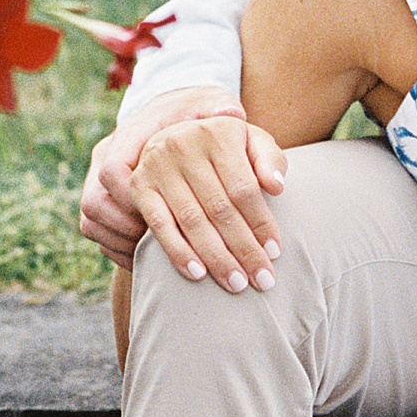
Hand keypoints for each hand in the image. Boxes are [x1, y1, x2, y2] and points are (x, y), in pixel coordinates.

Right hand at [127, 112, 288, 291]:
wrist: (175, 133)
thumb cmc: (225, 147)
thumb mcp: (251, 141)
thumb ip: (269, 159)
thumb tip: (277, 186)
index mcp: (220, 132)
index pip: (244, 188)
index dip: (260, 222)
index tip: (275, 252)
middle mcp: (186, 144)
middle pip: (220, 208)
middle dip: (243, 249)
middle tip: (262, 281)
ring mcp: (159, 165)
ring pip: (192, 221)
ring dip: (216, 258)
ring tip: (236, 284)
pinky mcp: (139, 185)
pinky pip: (160, 225)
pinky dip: (179, 252)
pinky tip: (198, 274)